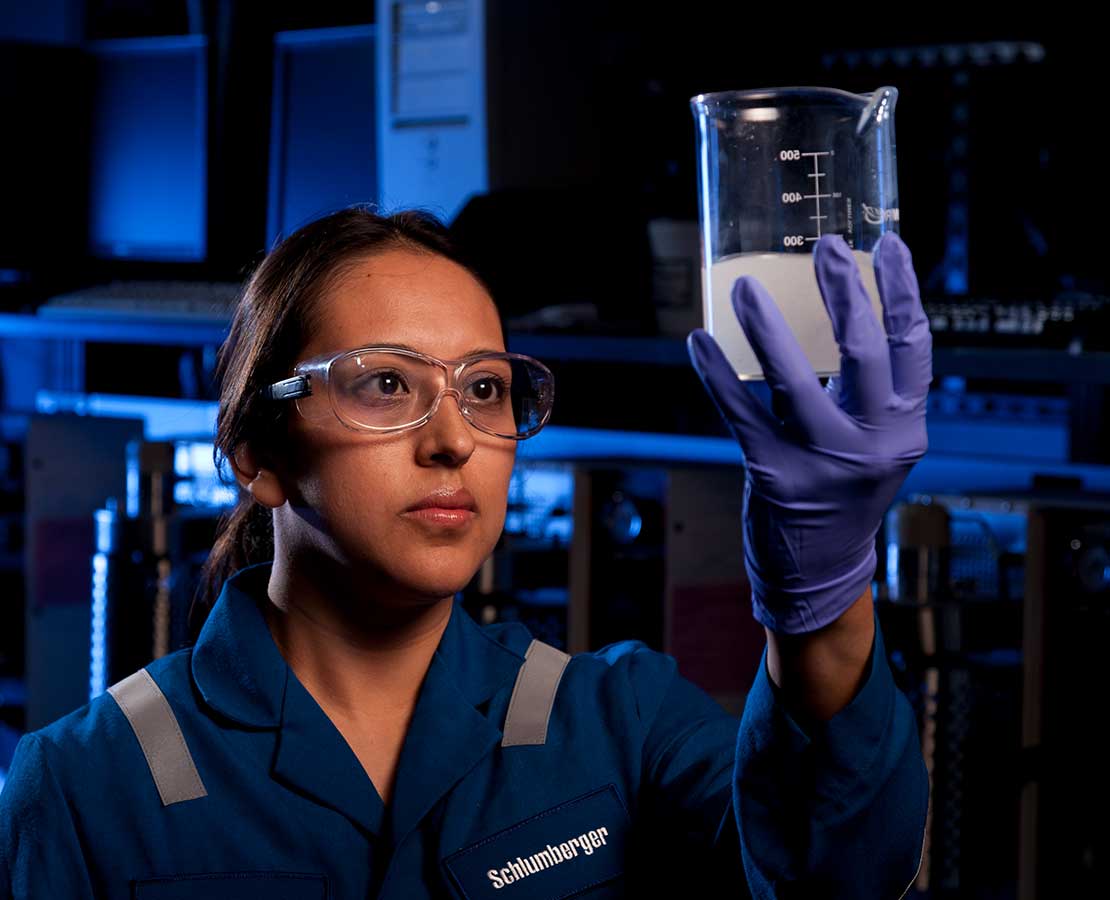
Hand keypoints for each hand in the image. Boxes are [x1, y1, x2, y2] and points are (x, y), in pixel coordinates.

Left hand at [685, 233, 931, 633]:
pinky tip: (699, 342)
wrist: (820, 572)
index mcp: (904, 427)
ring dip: (766, 327)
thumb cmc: (843, 490)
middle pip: (862, 353)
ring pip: (793, 381)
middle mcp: (872, 444)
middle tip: (824, 245)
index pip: (913, 347)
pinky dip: (717, 374)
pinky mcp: (775, 478)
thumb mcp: (874, 443)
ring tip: (744, 286)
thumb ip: (866, 392)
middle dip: (843, 292)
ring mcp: (823, 463)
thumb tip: (838, 310)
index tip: (888, 243)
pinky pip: (740, 414)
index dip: (903, 291)